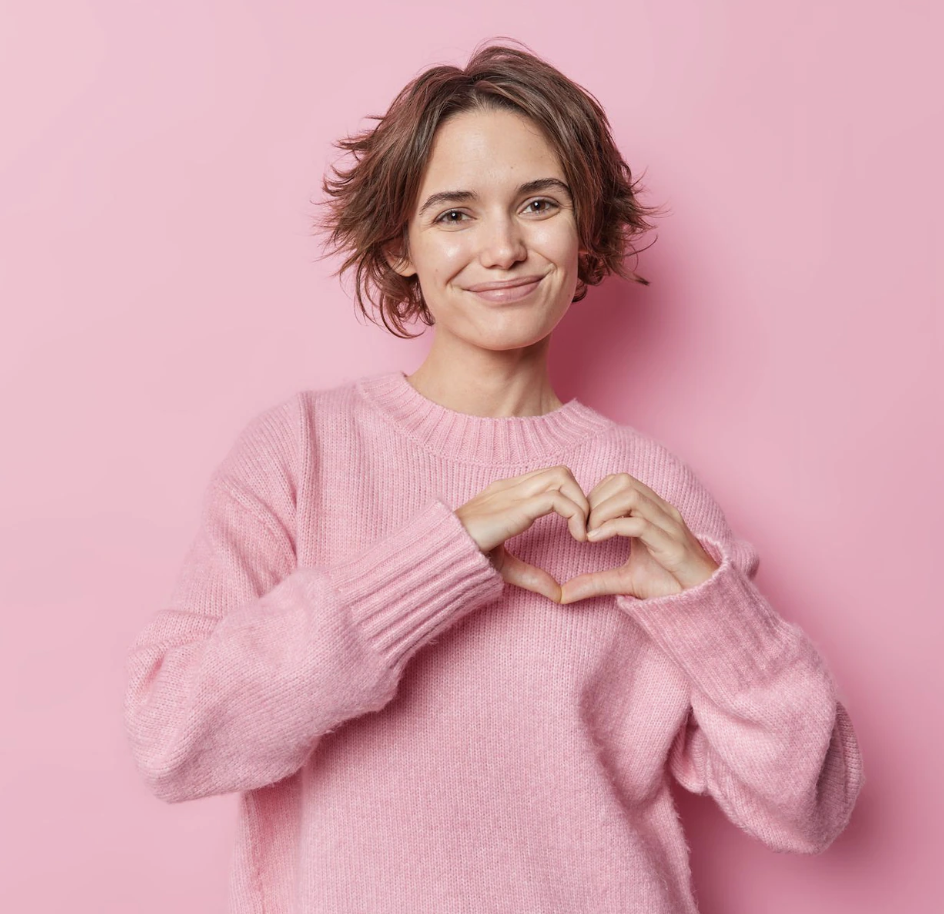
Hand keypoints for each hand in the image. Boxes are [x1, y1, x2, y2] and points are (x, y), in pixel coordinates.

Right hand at [454, 465, 590, 602]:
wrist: (441, 555)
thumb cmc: (464, 557)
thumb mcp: (506, 566)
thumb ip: (532, 576)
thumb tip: (558, 594)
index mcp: (508, 494)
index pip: (551, 478)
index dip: (572, 499)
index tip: (578, 530)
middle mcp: (512, 487)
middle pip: (561, 472)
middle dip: (581, 497)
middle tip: (584, 529)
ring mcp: (513, 494)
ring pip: (562, 476)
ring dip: (581, 503)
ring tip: (582, 533)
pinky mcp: (515, 508)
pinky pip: (556, 498)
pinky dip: (575, 514)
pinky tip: (577, 537)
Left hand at [559, 473, 719, 603]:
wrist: (703, 603)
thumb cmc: (669, 585)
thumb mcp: (625, 581)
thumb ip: (595, 581)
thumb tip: (563, 594)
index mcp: (653, 511)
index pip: (619, 481)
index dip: (595, 495)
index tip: (581, 521)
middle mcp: (662, 512)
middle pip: (623, 481)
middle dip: (595, 501)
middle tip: (582, 528)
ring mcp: (669, 525)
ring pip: (630, 495)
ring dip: (601, 511)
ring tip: (589, 535)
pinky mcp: (672, 545)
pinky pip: (639, 524)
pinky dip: (612, 528)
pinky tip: (596, 541)